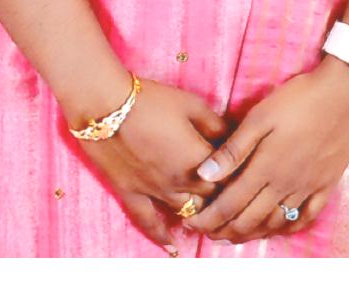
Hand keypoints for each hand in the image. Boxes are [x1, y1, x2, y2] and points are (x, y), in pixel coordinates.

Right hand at [69, 74, 230, 252]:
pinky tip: (173, 248)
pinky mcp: (132, 194)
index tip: (242, 168)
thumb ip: (215, 124)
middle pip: (212, 199)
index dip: (238, 174)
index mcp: (199, 160)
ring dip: (200, 214)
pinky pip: (149, 223)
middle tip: (227, 189)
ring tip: (210, 215)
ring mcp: (155, 192)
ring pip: (187, 213)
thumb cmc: (151, 100)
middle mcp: (180, 183)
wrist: (106, 105)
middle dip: (222, 195)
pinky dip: (162, 237)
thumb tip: (231, 136)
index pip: (230, 177)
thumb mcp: (191, 104)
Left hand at [179, 56, 348, 244]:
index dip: (210, 217)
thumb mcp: (260, 116)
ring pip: (275, 223)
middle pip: (250, 220)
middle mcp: (286, 185)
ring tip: (235, 235)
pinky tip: (278, 228)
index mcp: (267, 168)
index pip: (230, 204)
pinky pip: (306, 218)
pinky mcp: (327, 185)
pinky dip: (288, 228)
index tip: (193, 222)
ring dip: (252, 233)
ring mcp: (308, 188)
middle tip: (208, 232)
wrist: (347, 92)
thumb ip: (233, 148)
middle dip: (225, 230)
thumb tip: (204, 173)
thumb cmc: (300, 98)